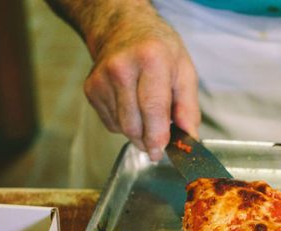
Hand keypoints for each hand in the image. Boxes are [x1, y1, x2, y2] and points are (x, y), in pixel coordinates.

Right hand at [83, 10, 199, 160]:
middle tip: (159, 140)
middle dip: (148, 140)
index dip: (157, 137)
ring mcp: (102, 79)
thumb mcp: (184, 70)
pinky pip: (111, 123)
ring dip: (138, 132)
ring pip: (121, 128)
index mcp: (150, 60)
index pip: (152, 109)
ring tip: (147, 112)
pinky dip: (124, 123)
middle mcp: (121, 68)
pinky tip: (131, 106)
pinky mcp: (91, 89)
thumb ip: (188, 107)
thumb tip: (189, 138)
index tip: (160, 152)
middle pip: (133, 125)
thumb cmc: (158, 49)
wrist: (122, 27)